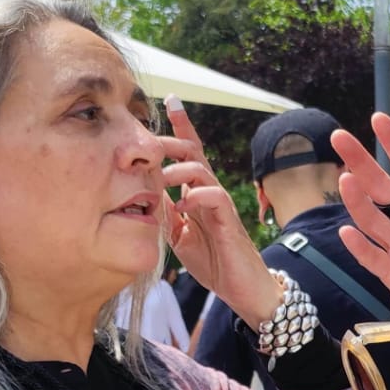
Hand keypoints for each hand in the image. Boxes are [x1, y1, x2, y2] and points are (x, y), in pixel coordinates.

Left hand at [158, 99, 278, 329]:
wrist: (243, 289)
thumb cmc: (214, 262)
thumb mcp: (179, 237)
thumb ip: (167, 215)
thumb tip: (146, 194)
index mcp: (198, 195)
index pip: (190, 155)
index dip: (181, 128)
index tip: (169, 100)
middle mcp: (210, 194)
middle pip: (195, 153)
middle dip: (174, 139)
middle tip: (152, 137)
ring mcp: (221, 207)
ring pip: (202, 171)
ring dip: (179, 169)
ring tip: (161, 178)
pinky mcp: (229, 222)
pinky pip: (216, 197)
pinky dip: (196, 196)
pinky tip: (182, 204)